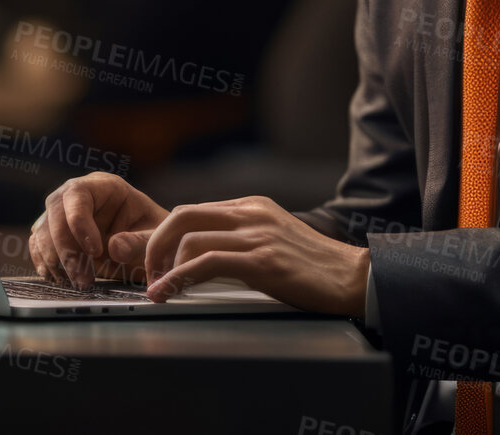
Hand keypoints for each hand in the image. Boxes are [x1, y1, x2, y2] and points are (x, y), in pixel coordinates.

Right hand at [29, 171, 168, 289]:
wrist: (152, 251)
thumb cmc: (156, 238)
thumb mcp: (156, 238)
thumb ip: (139, 242)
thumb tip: (114, 248)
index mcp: (105, 187)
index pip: (77, 194)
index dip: (79, 221)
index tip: (95, 251)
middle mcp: (79, 197)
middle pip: (55, 212)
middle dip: (65, 248)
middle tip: (83, 278)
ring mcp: (64, 216)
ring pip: (44, 230)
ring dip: (55, 260)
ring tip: (78, 283)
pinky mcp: (56, 236)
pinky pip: (39, 245)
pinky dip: (45, 264)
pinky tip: (60, 279)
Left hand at [110, 195, 369, 316]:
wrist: (354, 277)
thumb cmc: (314, 268)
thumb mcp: (272, 243)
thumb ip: (240, 242)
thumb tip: (200, 258)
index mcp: (251, 207)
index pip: (193, 210)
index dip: (163, 234)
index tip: (149, 259)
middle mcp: (251, 214)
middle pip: (182, 215)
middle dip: (152, 243)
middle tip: (145, 270)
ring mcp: (257, 234)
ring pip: (189, 238)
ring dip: (163, 266)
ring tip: (157, 288)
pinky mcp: (262, 260)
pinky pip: (206, 263)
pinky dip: (178, 278)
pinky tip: (168, 292)